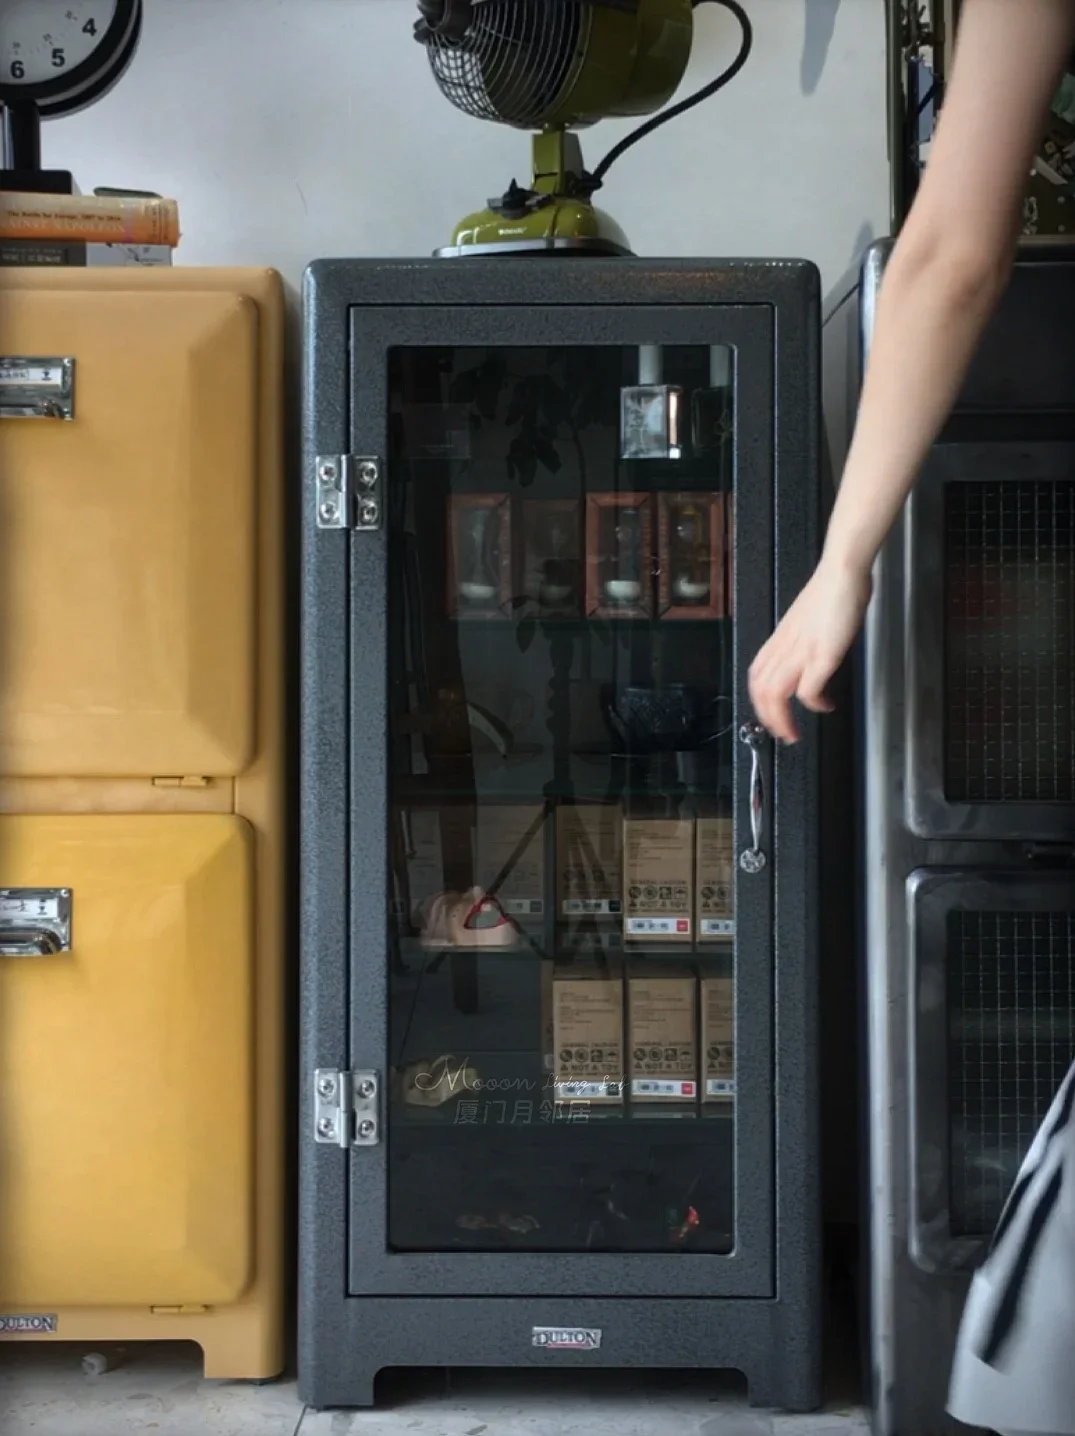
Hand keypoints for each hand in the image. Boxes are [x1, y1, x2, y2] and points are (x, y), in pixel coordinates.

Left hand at [748, 559, 871, 742]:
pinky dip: (813, 704)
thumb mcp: (807, 621)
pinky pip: (807, 690)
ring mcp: (801, 652)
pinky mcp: (821, 655)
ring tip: (793, 732)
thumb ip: (801, 641)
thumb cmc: (830, 592)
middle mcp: (784, 647)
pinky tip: (824, 706)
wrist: (842, 573)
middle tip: (780, 733)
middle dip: (767, 719)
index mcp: (779, 640)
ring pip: (775, 694)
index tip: (769, 715)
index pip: (756, 676)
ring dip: (782, 719)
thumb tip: (807, 658)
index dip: (759, 701)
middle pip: (761, 690)